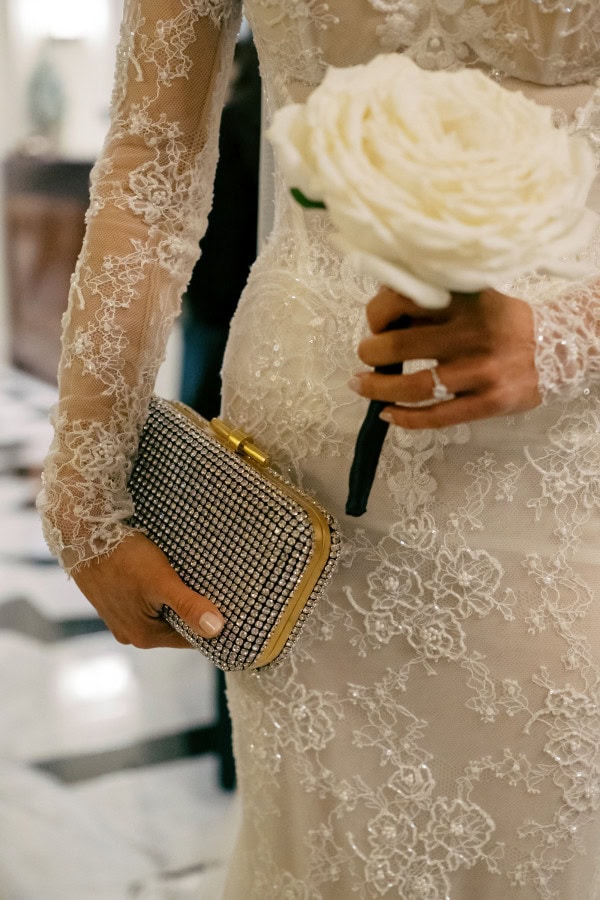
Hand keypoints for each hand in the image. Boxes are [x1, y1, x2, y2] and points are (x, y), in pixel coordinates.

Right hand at [72, 533, 223, 647]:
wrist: (82, 536)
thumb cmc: (123, 557)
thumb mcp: (162, 581)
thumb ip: (189, 606)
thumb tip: (217, 629)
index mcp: (144, 636)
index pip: (191, 638)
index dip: (211, 623)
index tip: (231, 608)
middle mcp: (131, 634)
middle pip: (176, 626)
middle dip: (194, 610)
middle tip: (216, 589)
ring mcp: (121, 619)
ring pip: (161, 614)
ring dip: (176, 599)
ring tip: (193, 579)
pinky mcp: (115, 602)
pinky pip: (147, 603)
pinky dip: (159, 593)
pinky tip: (166, 576)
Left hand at [351, 286, 540, 428]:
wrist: (556, 349)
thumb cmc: (499, 322)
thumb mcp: (472, 296)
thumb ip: (432, 299)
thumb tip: (378, 311)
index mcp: (465, 299)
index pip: (403, 301)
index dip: (377, 315)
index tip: (376, 324)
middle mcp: (472, 333)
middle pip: (399, 346)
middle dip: (370, 352)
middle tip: (367, 355)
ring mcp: (481, 371)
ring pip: (412, 386)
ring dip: (376, 388)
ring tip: (360, 385)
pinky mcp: (488, 402)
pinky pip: (436, 417)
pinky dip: (404, 418)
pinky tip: (386, 414)